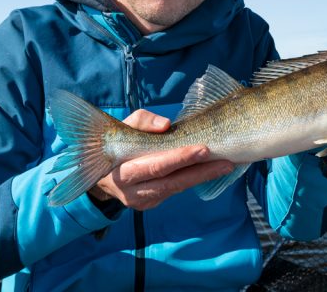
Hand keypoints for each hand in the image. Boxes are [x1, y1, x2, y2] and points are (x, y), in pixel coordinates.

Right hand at [88, 110, 233, 210]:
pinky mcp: (151, 204)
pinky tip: (212, 171)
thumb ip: (143, 122)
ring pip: (176, 189)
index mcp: (122, 172)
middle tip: (224, 162)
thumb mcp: (125, 125)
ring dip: (202, 177)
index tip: (203, 149)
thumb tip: (166, 125)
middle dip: (199, 172)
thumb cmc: (117, 142)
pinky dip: (194, 180)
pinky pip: (175, 191)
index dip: (179, 158)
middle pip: (170, 183)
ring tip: (226, 166)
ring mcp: (142, 201)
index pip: (155, 166)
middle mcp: (132, 192)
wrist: (101, 172)